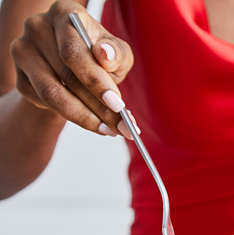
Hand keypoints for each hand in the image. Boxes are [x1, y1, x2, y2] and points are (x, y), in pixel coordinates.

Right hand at [10, 1, 134, 137]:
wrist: (76, 67)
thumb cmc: (101, 55)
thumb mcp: (117, 52)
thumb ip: (116, 54)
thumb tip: (105, 56)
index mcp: (64, 14)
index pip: (74, 52)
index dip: (96, 81)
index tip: (117, 104)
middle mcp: (37, 27)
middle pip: (66, 76)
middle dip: (98, 106)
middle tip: (120, 127)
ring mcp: (24, 52)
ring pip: (52, 94)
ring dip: (84, 117)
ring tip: (109, 129)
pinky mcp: (20, 77)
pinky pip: (45, 103)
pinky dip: (72, 116)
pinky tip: (93, 122)